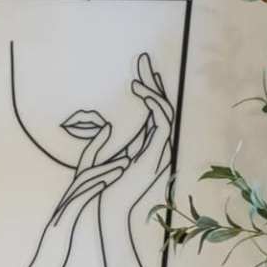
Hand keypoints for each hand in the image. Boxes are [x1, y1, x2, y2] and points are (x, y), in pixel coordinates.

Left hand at [105, 56, 176, 197]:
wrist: (110, 206)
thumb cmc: (103, 185)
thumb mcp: (102, 156)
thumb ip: (105, 141)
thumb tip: (105, 125)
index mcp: (147, 145)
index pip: (153, 112)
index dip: (149, 91)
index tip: (141, 73)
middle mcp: (158, 145)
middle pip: (161, 106)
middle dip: (152, 82)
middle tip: (143, 60)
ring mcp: (160, 148)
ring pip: (165, 111)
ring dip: (153, 91)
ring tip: (137, 78)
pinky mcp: (158, 152)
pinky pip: (163, 121)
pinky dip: (154, 104)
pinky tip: (142, 92)